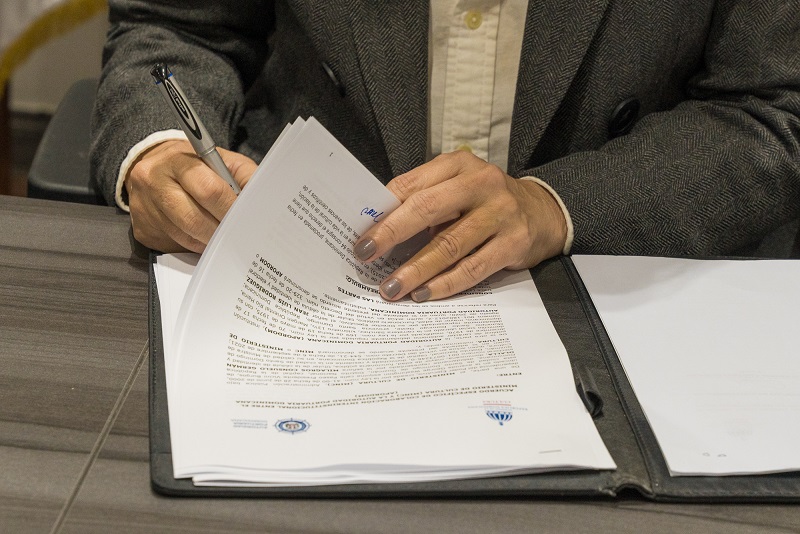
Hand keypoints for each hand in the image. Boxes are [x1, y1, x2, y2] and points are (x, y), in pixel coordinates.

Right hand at [125, 140, 256, 252]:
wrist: (155, 166)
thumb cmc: (197, 166)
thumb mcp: (222, 160)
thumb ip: (244, 177)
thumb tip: (262, 202)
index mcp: (178, 160)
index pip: (209, 190)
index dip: (230, 208)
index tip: (245, 218)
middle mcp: (154, 181)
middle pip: (194, 218)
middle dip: (220, 229)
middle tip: (238, 235)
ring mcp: (144, 207)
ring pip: (184, 235)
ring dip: (209, 240)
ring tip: (225, 238)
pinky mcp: (142, 229)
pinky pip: (175, 244)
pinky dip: (196, 245)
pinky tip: (206, 239)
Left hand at [353, 151, 566, 301]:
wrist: (543, 213)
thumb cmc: (486, 202)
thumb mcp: (457, 186)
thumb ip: (423, 198)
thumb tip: (377, 227)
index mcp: (458, 165)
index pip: (411, 185)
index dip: (382, 211)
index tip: (359, 235)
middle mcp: (481, 184)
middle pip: (427, 209)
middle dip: (391, 234)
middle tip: (366, 255)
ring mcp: (500, 214)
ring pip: (448, 245)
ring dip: (415, 270)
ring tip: (392, 287)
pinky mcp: (513, 243)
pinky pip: (472, 268)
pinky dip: (445, 284)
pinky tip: (424, 294)